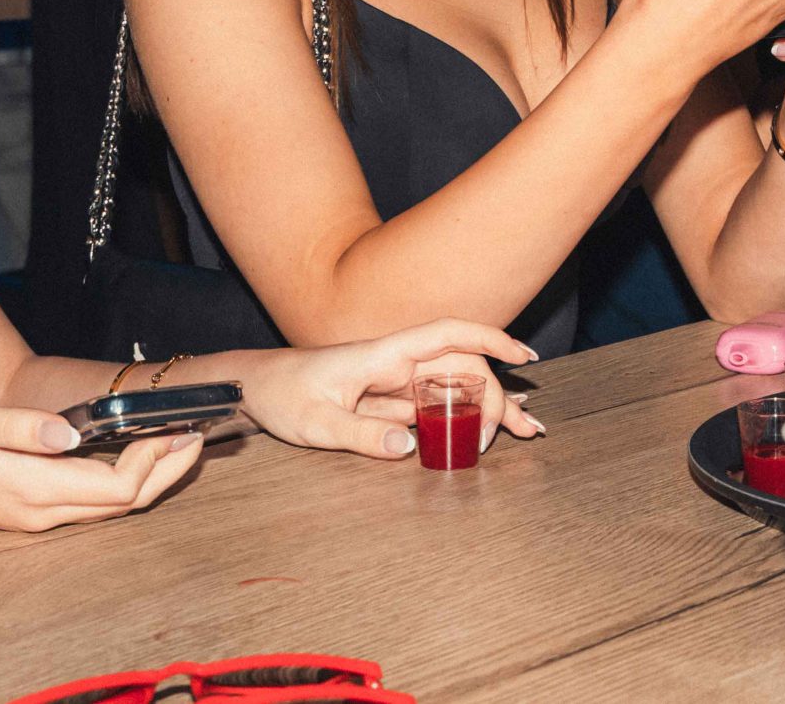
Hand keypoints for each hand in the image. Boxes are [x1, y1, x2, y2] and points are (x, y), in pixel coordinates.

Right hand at [0, 397, 203, 534]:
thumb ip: (20, 427)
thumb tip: (71, 432)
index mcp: (30, 490)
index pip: (116, 486)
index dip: (155, 459)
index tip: (179, 425)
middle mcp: (40, 512)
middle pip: (125, 502)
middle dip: (169, 470)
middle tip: (202, 432)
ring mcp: (35, 516)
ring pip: (111, 506)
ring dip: (152, 476)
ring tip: (182, 440)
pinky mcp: (29, 509)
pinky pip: (92, 501)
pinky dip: (126, 479)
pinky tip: (137, 453)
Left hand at [237, 318, 542, 458]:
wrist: (257, 389)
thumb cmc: (283, 394)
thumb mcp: (315, 420)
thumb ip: (359, 435)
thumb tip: (408, 448)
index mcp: (386, 354)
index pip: (449, 335)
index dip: (490, 339)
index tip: (523, 356)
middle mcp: (400, 363)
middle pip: (465, 369)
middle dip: (499, 396)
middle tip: (520, 431)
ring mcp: (399, 383)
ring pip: (458, 389)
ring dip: (493, 409)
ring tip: (528, 431)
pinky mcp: (393, 403)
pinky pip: (438, 409)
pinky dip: (466, 420)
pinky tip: (488, 434)